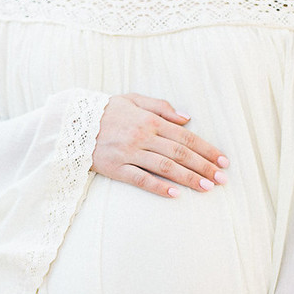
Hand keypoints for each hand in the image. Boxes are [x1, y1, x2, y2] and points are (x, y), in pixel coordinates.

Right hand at [91, 93, 229, 197]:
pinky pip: (141, 179)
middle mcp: (142, 136)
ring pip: (165, 167)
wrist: (70, 122)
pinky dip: (159, 187)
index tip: (223, 161)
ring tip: (207, 188)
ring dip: (189, 178)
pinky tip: (176, 194)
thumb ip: (161, 106)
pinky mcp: (116, 168)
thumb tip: (187, 118)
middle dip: (204, 166)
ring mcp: (129, 153)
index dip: (207, 149)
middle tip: (222, 179)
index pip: (185, 137)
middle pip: (180, 154)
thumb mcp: (133, 99)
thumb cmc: (105, 111)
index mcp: (149, 120)